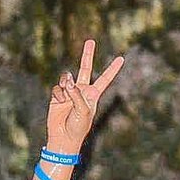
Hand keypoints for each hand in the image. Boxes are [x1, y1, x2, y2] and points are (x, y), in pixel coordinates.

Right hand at [46, 38, 125, 156]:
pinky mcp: (57, 96)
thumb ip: (77, 94)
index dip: (112, 69)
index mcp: (93, 95)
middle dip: (87, 55)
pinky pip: (57, 88)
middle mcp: (82, 91)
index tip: (121, 59)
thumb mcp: (83, 111)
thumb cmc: (78, 127)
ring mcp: (69, 93)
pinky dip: (59, 94)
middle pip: (85, 68)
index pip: (104, 79)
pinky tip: (60, 102)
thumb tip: (67, 81)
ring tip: (67, 88)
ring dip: (66, 82)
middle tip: (90, 41)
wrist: (63, 138)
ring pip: (67, 77)